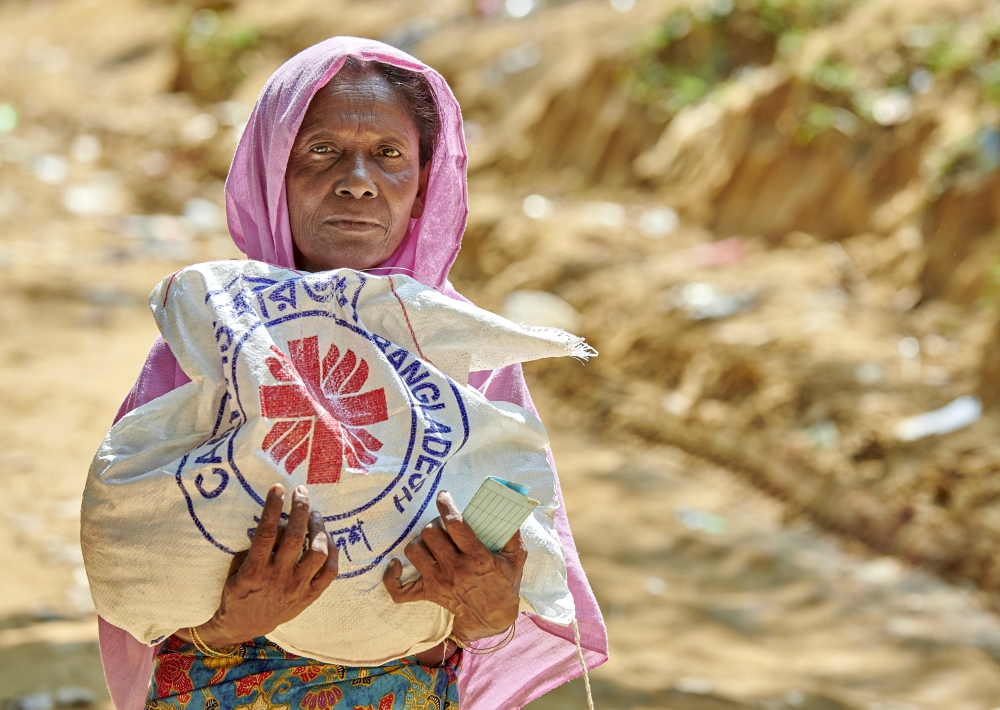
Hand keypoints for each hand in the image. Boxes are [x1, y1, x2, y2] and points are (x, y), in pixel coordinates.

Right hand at [177, 483, 338, 645]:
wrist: (243, 626)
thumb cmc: (237, 591)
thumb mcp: (237, 569)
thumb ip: (255, 548)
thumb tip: (277, 520)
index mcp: (254, 571)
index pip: (265, 533)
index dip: (272, 508)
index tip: (277, 487)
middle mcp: (277, 579)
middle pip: (294, 538)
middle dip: (300, 509)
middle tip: (301, 491)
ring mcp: (296, 589)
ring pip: (316, 553)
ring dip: (318, 528)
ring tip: (315, 514)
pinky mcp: (309, 597)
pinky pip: (329, 572)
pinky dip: (332, 552)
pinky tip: (327, 538)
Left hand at [382, 490, 526, 643]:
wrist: (493, 617)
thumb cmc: (504, 582)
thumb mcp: (517, 557)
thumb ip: (513, 533)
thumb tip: (506, 509)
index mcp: (477, 557)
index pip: (455, 524)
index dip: (446, 505)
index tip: (444, 495)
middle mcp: (455, 569)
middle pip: (430, 533)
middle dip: (435, 523)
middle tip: (443, 524)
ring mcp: (438, 582)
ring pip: (414, 552)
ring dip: (420, 541)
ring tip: (431, 541)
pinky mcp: (428, 594)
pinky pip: (399, 590)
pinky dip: (392, 576)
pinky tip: (396, 564)